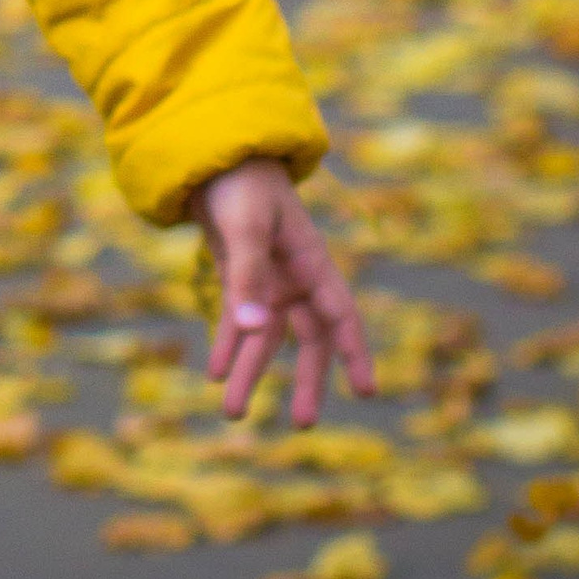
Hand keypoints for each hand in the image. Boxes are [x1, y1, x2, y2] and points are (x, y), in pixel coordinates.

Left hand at [193, 156, 374, 425]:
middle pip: (306, 338)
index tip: (365, 391)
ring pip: (265, 336)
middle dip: (305, 379)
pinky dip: (227, 345)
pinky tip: (215, 374)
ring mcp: (267, 279)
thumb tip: (255, 331)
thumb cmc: (241, 182)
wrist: (213, 154)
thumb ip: (248, 276)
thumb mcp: (246, 226)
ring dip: (250, 371)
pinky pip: (237, 320)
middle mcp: (294, 277)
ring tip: (232, 413)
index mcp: (311, 261)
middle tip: (303, 424)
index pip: (339, 313)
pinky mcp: (239, 277)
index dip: (353, 351)